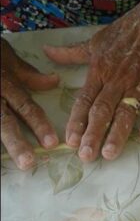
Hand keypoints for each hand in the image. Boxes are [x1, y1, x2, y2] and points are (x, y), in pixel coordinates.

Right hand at [1, 39, 59, 169]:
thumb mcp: (6, 55)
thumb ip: (27, 73)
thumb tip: (54, 82)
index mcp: (5, 84)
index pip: (26, 107)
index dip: (39, 125)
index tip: (52, 143)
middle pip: (4, 122)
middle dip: (16, 143)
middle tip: (28, 163)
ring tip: (5, 165)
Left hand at [44, 4, 139, 161]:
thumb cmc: (126, 33)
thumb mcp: (95, 42)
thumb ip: (71, 53)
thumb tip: (47, 52)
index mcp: (99, 72)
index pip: (84, 101)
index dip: (77, 122)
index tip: (70, 141)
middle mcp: (116, 81)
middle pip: (102, 112)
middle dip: (93, 134)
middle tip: (86, 155)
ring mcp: (138, 84)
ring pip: (125, 112)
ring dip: (117, 134)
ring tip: (109, 153)